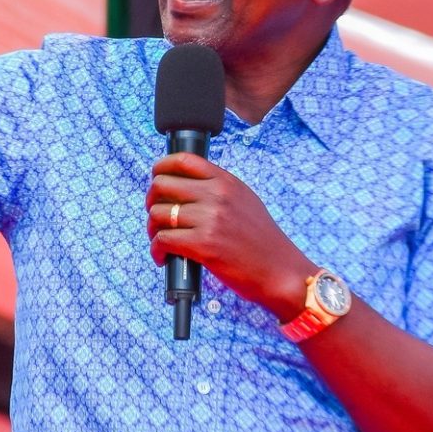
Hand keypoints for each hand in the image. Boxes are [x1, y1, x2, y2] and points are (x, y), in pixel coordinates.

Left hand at [146, 153, 317, 320]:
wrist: (280, 271)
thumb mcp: (245, 202)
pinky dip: (157, 250)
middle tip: (157, 216)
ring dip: (152, 229)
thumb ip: (219, 191)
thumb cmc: (263, 242)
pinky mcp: (203, 245)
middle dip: (151, 201)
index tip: (156, 179)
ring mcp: (210, 219)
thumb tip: (185, 188)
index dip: (161, 168)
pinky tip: (163, 257)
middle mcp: (217, 195)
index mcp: (227, 182)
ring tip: (161, 241)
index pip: (184, 160)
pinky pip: (163, 240)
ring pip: (159, 214)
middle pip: (162, 184)